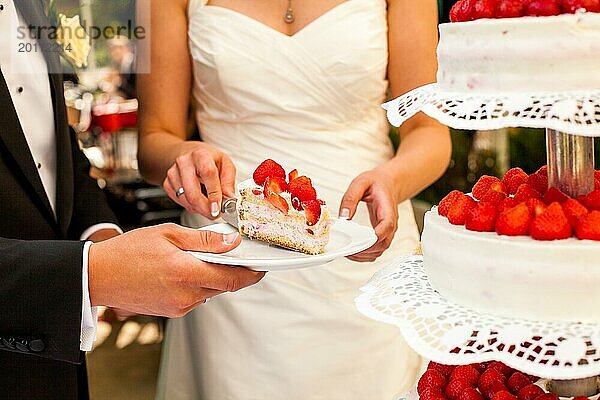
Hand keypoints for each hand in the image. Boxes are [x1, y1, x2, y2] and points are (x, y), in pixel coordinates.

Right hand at [88, 223, 264, 316]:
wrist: (98, 276)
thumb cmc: (128, 251)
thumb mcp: (168, 235)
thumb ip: (204, 240)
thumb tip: (232, 242)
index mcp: (187, 273)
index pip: (233, 278)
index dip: (253, 274)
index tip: (263, 266)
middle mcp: (186, 295)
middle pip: (224, 285)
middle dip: (232, 270)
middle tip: (232, 253)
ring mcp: (179, 307)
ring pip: (210, 291)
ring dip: (212, 276)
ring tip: (196, 257)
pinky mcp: (172, 312)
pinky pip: (195, 297)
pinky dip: (197, 283)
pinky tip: (183, 269)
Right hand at [163, 143, 236, 217]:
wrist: (190, 154)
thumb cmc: (209, 160)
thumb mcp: (226, 165)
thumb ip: (228, 182)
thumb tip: (230, 198)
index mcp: (201, 155)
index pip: (207, 174)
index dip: (213, 194)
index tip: (218, 208)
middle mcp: (184, 162)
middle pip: (193, 192)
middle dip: (205, 209)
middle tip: (215, 214)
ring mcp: (173, 173)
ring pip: (186, 200)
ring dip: (199, 208)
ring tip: (208, 205)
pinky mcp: (167, 183)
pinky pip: (180, 201)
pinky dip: (191, 206)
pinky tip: (198, 199)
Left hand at [339, 167, 399, 261]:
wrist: (387, 183)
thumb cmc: (376, 183)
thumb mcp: (361, 183)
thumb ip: (351, 198)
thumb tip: (343, 216)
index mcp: (388, 210)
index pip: (387, 227)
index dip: (374, 237)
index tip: (360, 241)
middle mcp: (390, 224)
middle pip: (382, 243)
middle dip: (365, 249)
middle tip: (347, 248)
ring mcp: (386, 231)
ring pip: (379, 250)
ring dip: (364, 255)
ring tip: (347, 251)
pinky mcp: (380, 235)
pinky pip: (375, 250)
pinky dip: (365, 255)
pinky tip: (353, 252)